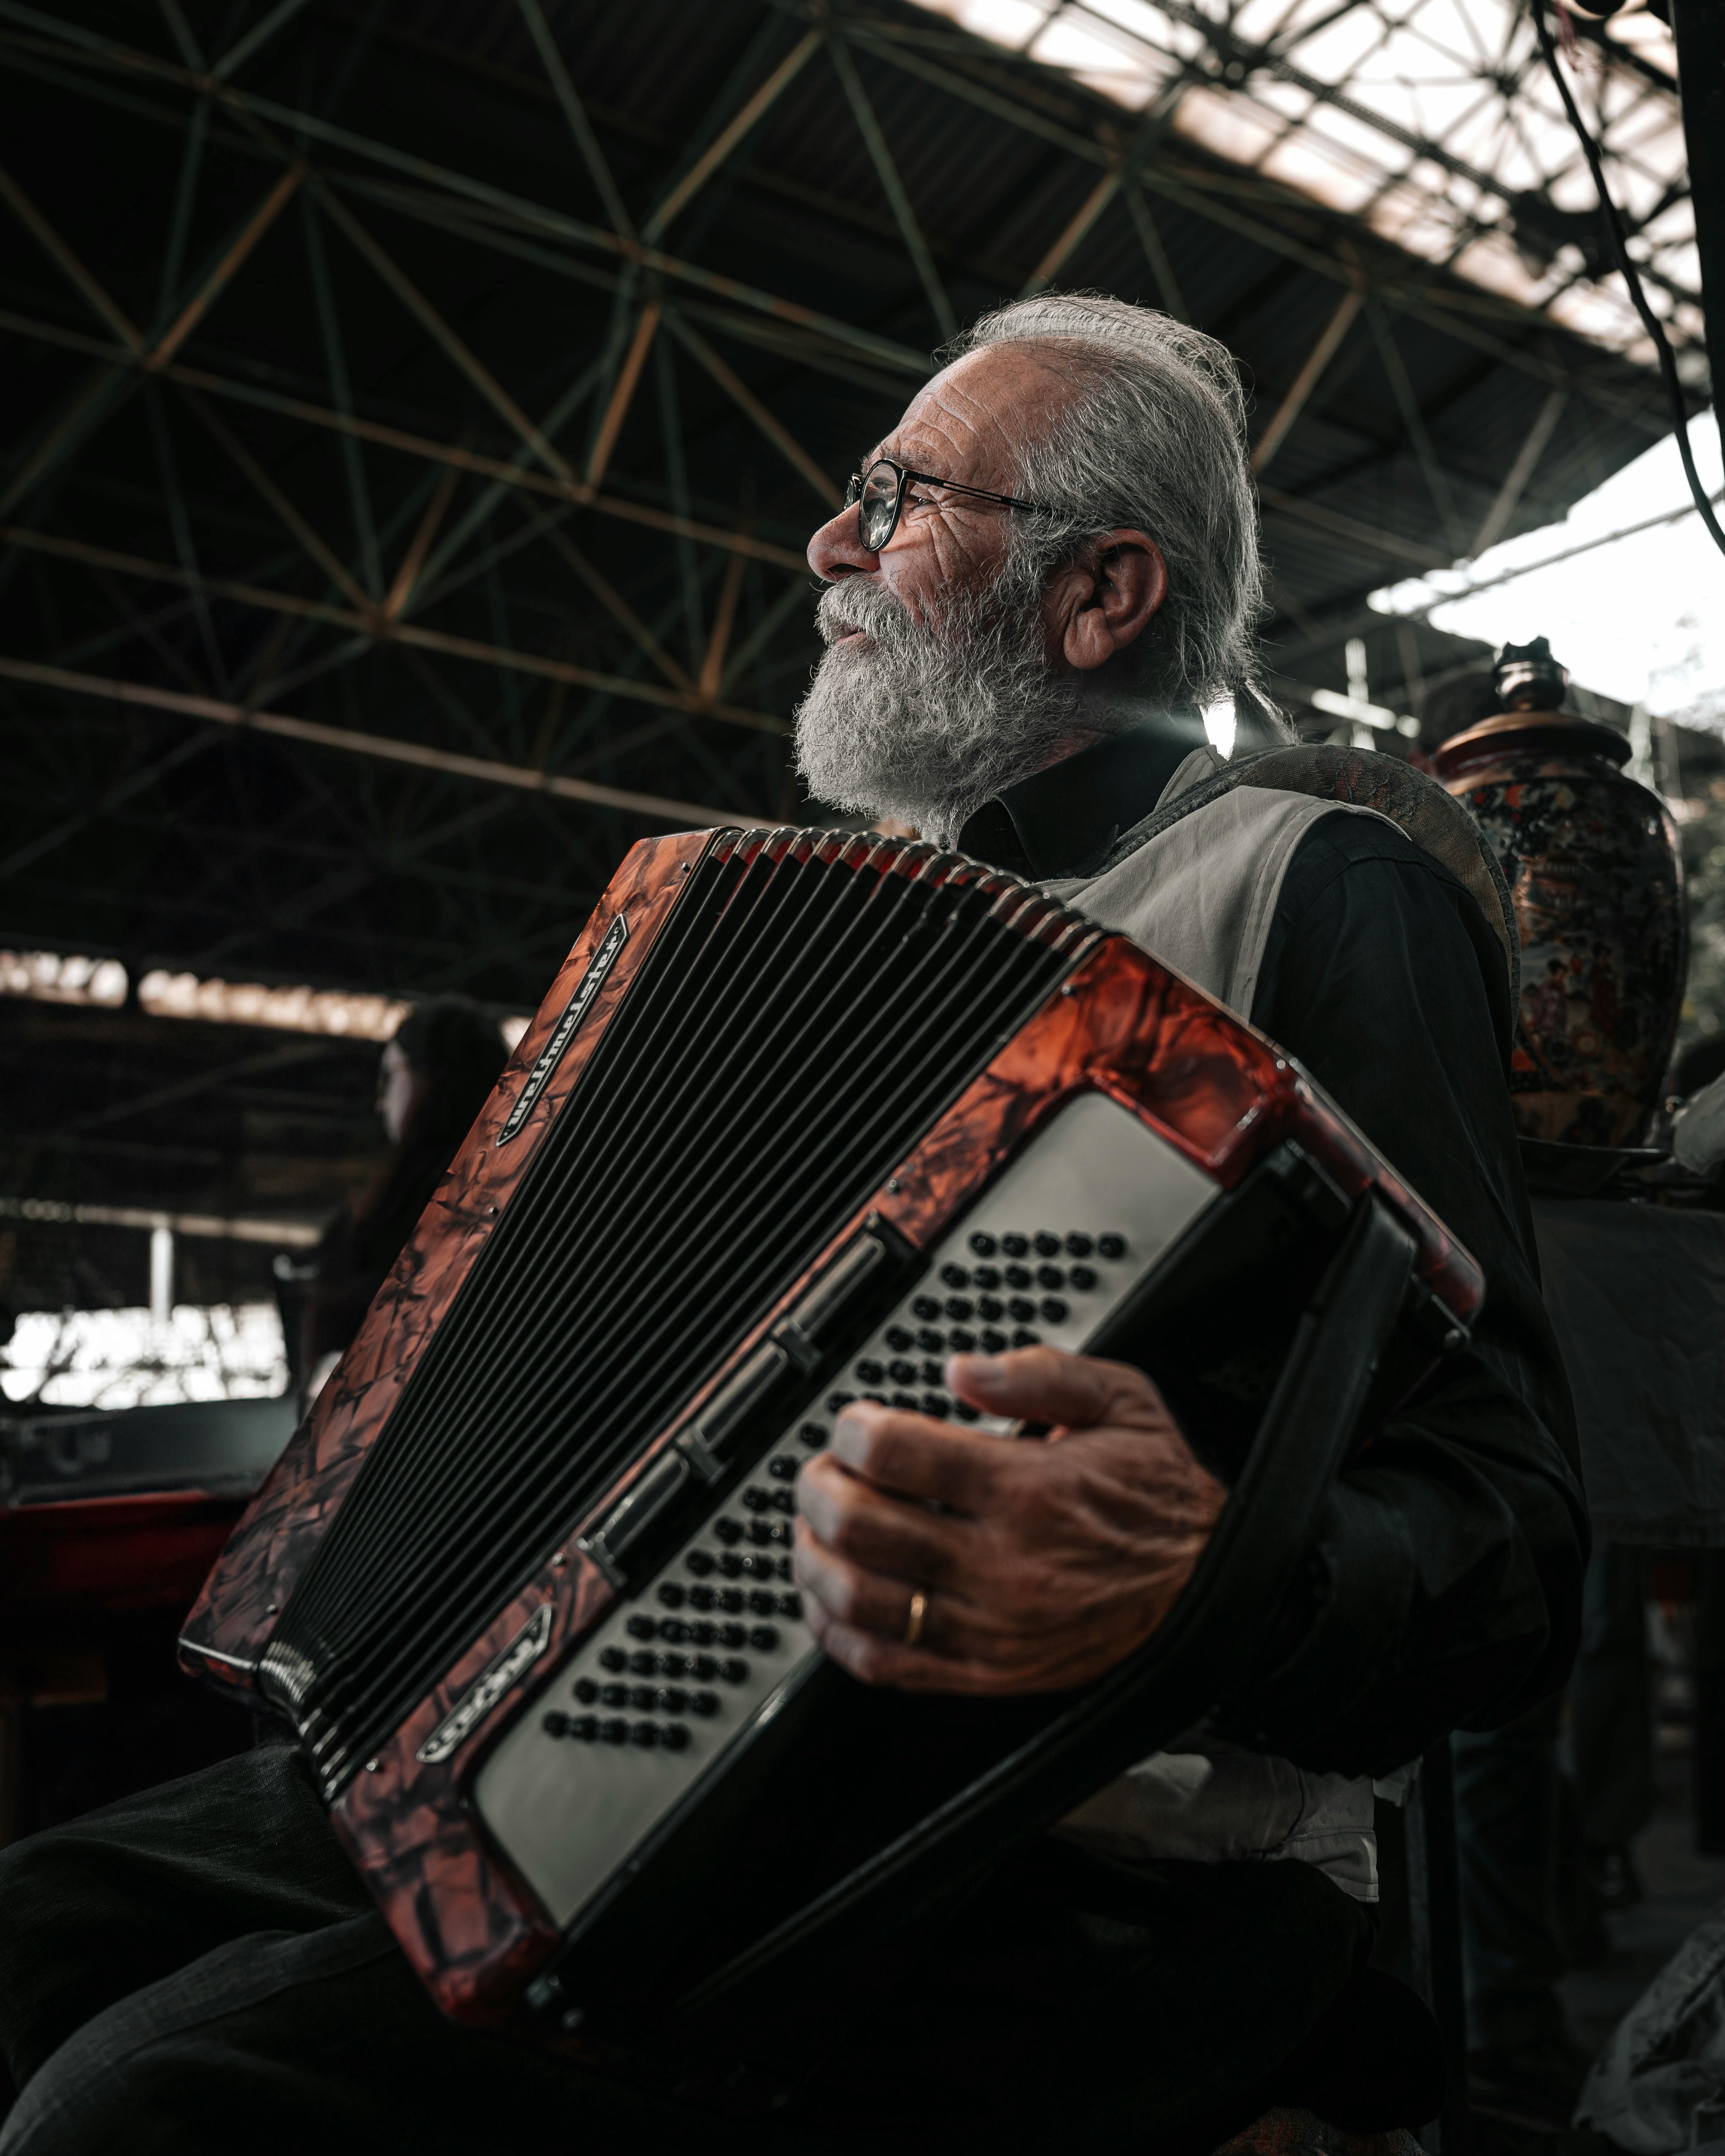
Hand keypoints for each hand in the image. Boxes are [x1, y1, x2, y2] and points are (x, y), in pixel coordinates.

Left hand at [793, 1348, 1225, 1694]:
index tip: (854, 1423)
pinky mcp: (987, 1674)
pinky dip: (838, 1633)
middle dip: (818, 1488)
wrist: (1208, 1586)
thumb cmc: (1158, 1496)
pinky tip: (830, 1600)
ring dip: (813, 1559)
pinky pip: (886, 1664)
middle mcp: (1001, 1563)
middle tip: (819, 1471)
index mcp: (1027, 1490)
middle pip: (862, 1525)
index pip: (897, 1454)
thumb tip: (962, 1369)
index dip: (854, 1429)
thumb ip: (1040, 1372)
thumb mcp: (1123, 1402)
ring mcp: (989, 1627)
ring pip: (860, 1599)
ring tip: (811, 1529)